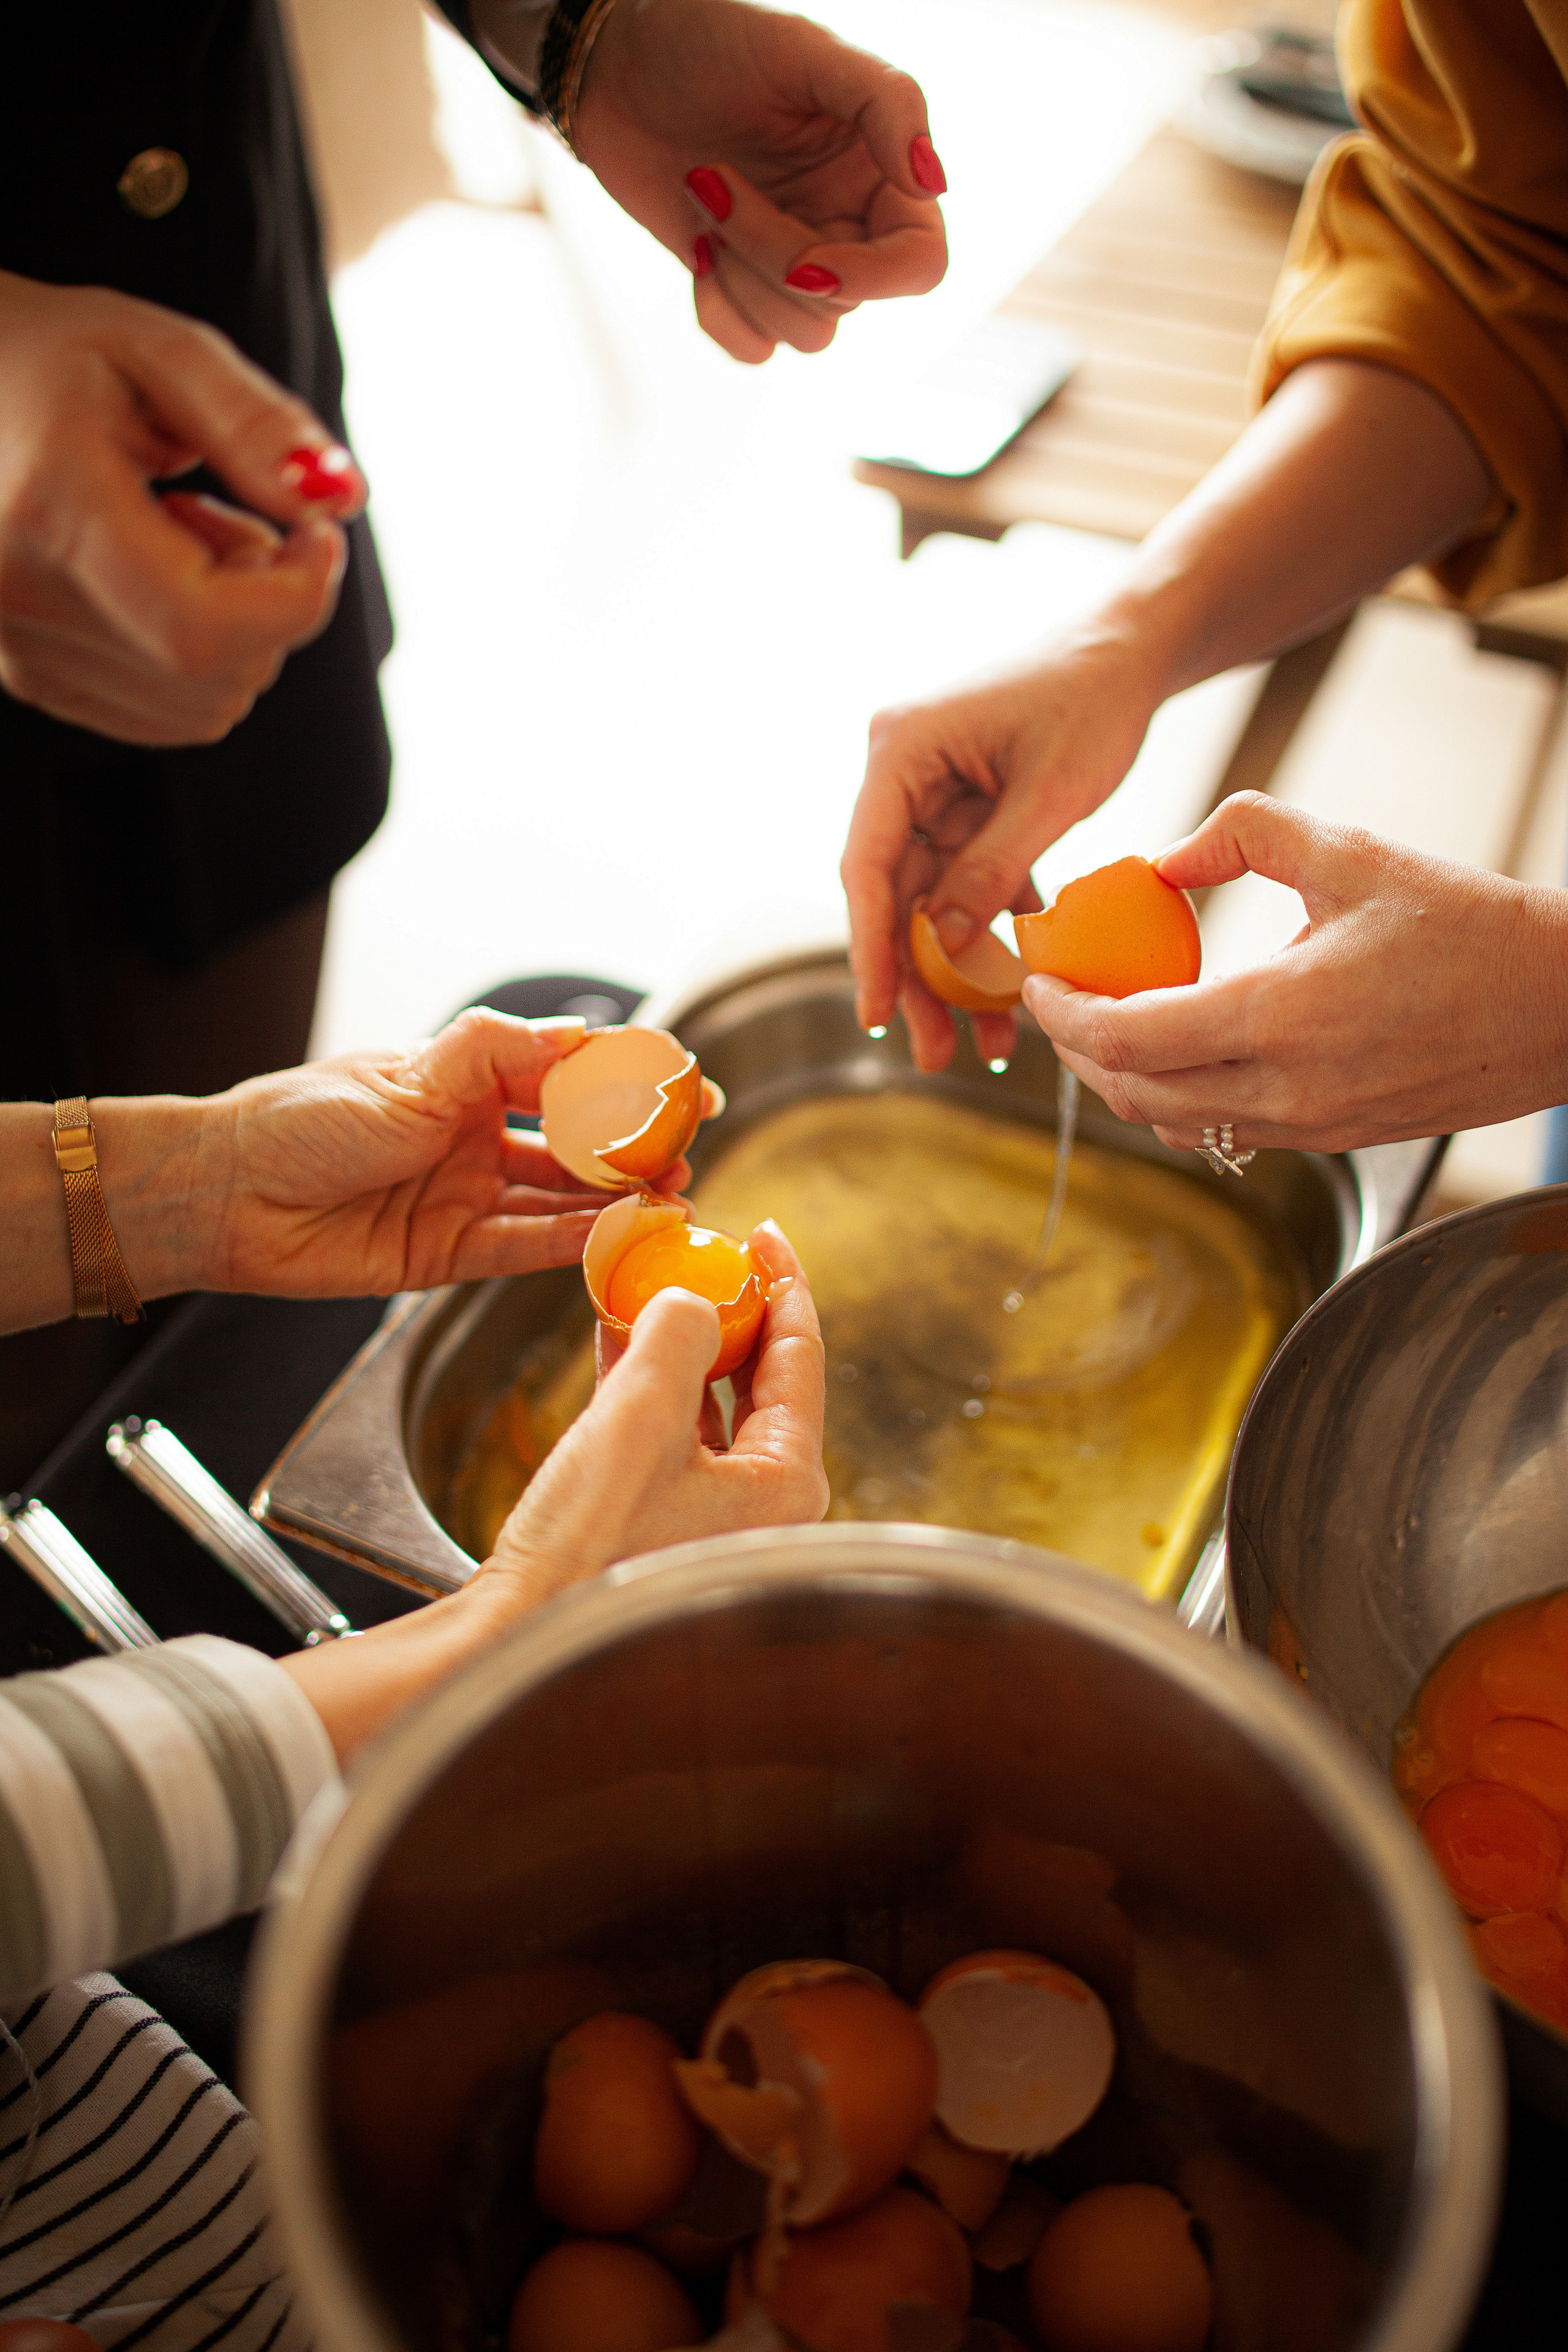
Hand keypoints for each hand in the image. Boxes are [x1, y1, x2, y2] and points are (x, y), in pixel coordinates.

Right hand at [0, 270, 366, 743]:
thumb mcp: (160, 352)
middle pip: (219, 673)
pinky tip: (156, 575)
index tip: (317, 532)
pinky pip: (167, 714)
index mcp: (48, 507)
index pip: (204, 627)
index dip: (296, 596)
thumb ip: (253, 425)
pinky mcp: (26, 677)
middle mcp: (16, 596)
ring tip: (181, 532)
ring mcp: (13, 649)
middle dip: (269, 600)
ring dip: (235, 630)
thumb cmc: (55, 357)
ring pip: (203, 706)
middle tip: (227, 507)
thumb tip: (337, 499)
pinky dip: (197, 659)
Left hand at [201, 1008, 696, 1294]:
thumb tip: (584, 1032)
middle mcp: (473, 1136)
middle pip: (575, 1144)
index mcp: (466, 1079)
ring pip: (559, 1199)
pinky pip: (524, 1247)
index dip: (628, 1081)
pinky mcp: (449, 1254)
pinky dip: (572, 1243)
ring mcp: (465, 1196)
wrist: (228, 1195)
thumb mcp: (409, 1074)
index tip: (687, 1084)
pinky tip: (619, 1233)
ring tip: (674, 1198)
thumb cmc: (303, 1121)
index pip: (567, 1074)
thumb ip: (497, 1052)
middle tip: (691, 1151)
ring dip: (616, 1200)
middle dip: (637, 1149)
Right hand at [487, 1219, 827, 1596]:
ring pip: (708, 1404)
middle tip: (704, 1255)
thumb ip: (677, 1332)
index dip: (782, 1281)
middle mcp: (764, 1502)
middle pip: (760, 1378)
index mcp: (786, 1480)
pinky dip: (646, 1384)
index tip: (760, 1231)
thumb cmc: (591, 1540)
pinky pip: (669, 1434)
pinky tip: (615, 1337)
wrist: (522, 1629)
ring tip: (650, 1285)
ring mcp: (715, 1515)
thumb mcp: (640, 1411)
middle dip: (727, 1311)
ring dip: (678, 1344)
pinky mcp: (662, 1523)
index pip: (801, 1355)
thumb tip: (688, 1301)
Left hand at [574, 0, 946, 363]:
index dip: (871, 279)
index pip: (919, 266)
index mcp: (880, 175)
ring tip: (701, 191)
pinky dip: (720, 313)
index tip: (809, 258)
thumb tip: (932, 182)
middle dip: (771, 251)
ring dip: (741, 274)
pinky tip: (695, 251)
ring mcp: (795, 262)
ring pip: (803, 332)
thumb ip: (887, 103)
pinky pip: (756, 348)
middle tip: (712, 175)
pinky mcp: (743, 288)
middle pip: (843, 301)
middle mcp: (848, 226)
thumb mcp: (805, 49)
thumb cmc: (712, 40)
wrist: (616, 66)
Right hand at [841, 622, 1164, 1072]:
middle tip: (934, 1053)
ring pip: (931, 904)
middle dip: (917, 980)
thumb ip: (992, 869)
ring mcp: (933, 794)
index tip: (877, 1016)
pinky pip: (968, 887)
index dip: (869, 948)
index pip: (866, 864)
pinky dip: (991, 938)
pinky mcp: (968, 811)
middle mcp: (902, 773)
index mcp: (901, 751)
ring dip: (957, 972)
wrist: (1132, 650)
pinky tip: (1011, 993)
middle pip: (894, 895)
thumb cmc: (1094, 700)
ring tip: (983, 1040)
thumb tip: (949, 949)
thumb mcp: (1049, 795)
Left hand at [1022, 793, 1567, 1151]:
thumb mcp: (1352, 851)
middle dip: (1075, 1051)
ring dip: (1120, 1081)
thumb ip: (1243, 835)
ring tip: (1100, 1026)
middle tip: (1056, 1002)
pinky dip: (1176, 1098)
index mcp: (1281, 1017)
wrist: (1563, 1006)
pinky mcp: (1330, 1140)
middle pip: (1133, 1093)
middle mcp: (1286, 1088)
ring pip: (1173, 1123)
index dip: (1063, 1014)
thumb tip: (1161, 862)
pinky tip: (1173, 1051)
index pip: (1127, 1036)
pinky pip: (1223, 1132)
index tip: (1037, 979)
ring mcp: (1309, 1126)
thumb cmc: (1468, 923)